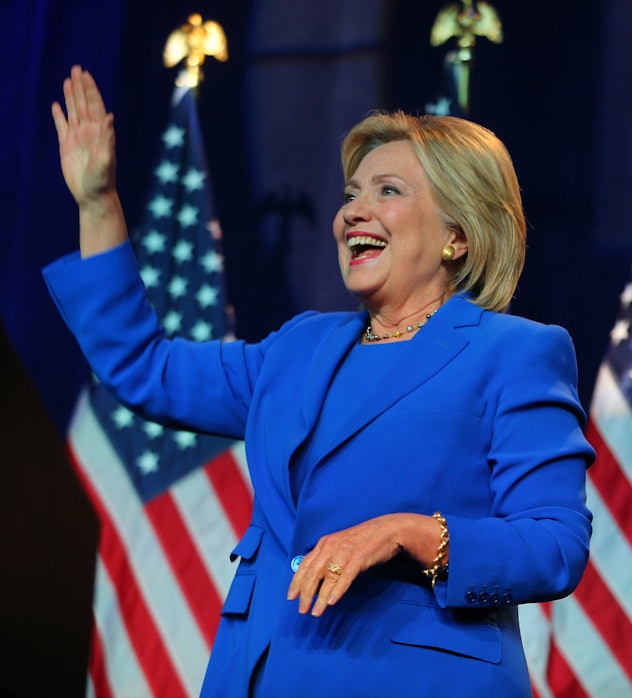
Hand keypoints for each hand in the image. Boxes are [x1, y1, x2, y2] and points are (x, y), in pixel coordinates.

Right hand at [51, 65, 115, 206]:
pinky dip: (59, 116)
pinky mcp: (66, 147)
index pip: (95, 106)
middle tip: (76, 69)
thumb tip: (110, 117)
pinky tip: (56, 106)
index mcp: (99, 133)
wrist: (93, 196)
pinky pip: (61, 127)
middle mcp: (89, 133)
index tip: (86, 75)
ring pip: (73, 112)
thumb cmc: (103, 180)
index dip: (90, 90)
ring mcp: (77, 139)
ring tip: (67, 81)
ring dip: (70, 97)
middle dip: (80, 87)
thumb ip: (108, 139)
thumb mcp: (106, 159)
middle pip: (83, 104)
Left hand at [287, 513, 437, 616]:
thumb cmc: (365, 541)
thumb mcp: (341, 546)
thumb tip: (316, 581)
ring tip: (316, 612)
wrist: (389, 530)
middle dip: (305, 593)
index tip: (290, 597)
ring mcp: (345, 550)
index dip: (296, 581)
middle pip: (312, 572)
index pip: (305, 564)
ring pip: (327, 577)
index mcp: (325, 543)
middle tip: (302, 610)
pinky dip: (337, 590)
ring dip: (320, 597)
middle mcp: (331, 545)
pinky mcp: (359, 557)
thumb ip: (328, 559)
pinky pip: (345, 576)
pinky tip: (332, 602)